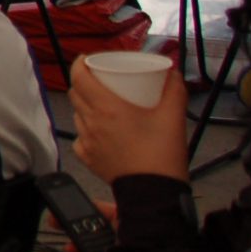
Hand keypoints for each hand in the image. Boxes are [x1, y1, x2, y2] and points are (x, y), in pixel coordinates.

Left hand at [70, 64, 190, 186]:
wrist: (154, 191)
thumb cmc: (162, 153)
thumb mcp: (173, 116)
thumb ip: (174, 90)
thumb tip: (171, 73)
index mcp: (106, 108)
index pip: (79, 77)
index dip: (80, 64)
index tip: (87, 59)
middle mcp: (91, 122)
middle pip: (76, 93)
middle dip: (84, 82)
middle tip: (100, 80)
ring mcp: (87, 142)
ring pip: (77, 114)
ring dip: (85, 105)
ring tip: (102, 104)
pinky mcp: (89, 158)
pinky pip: (81, 137)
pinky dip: (87, 129)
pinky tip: (100, 130)